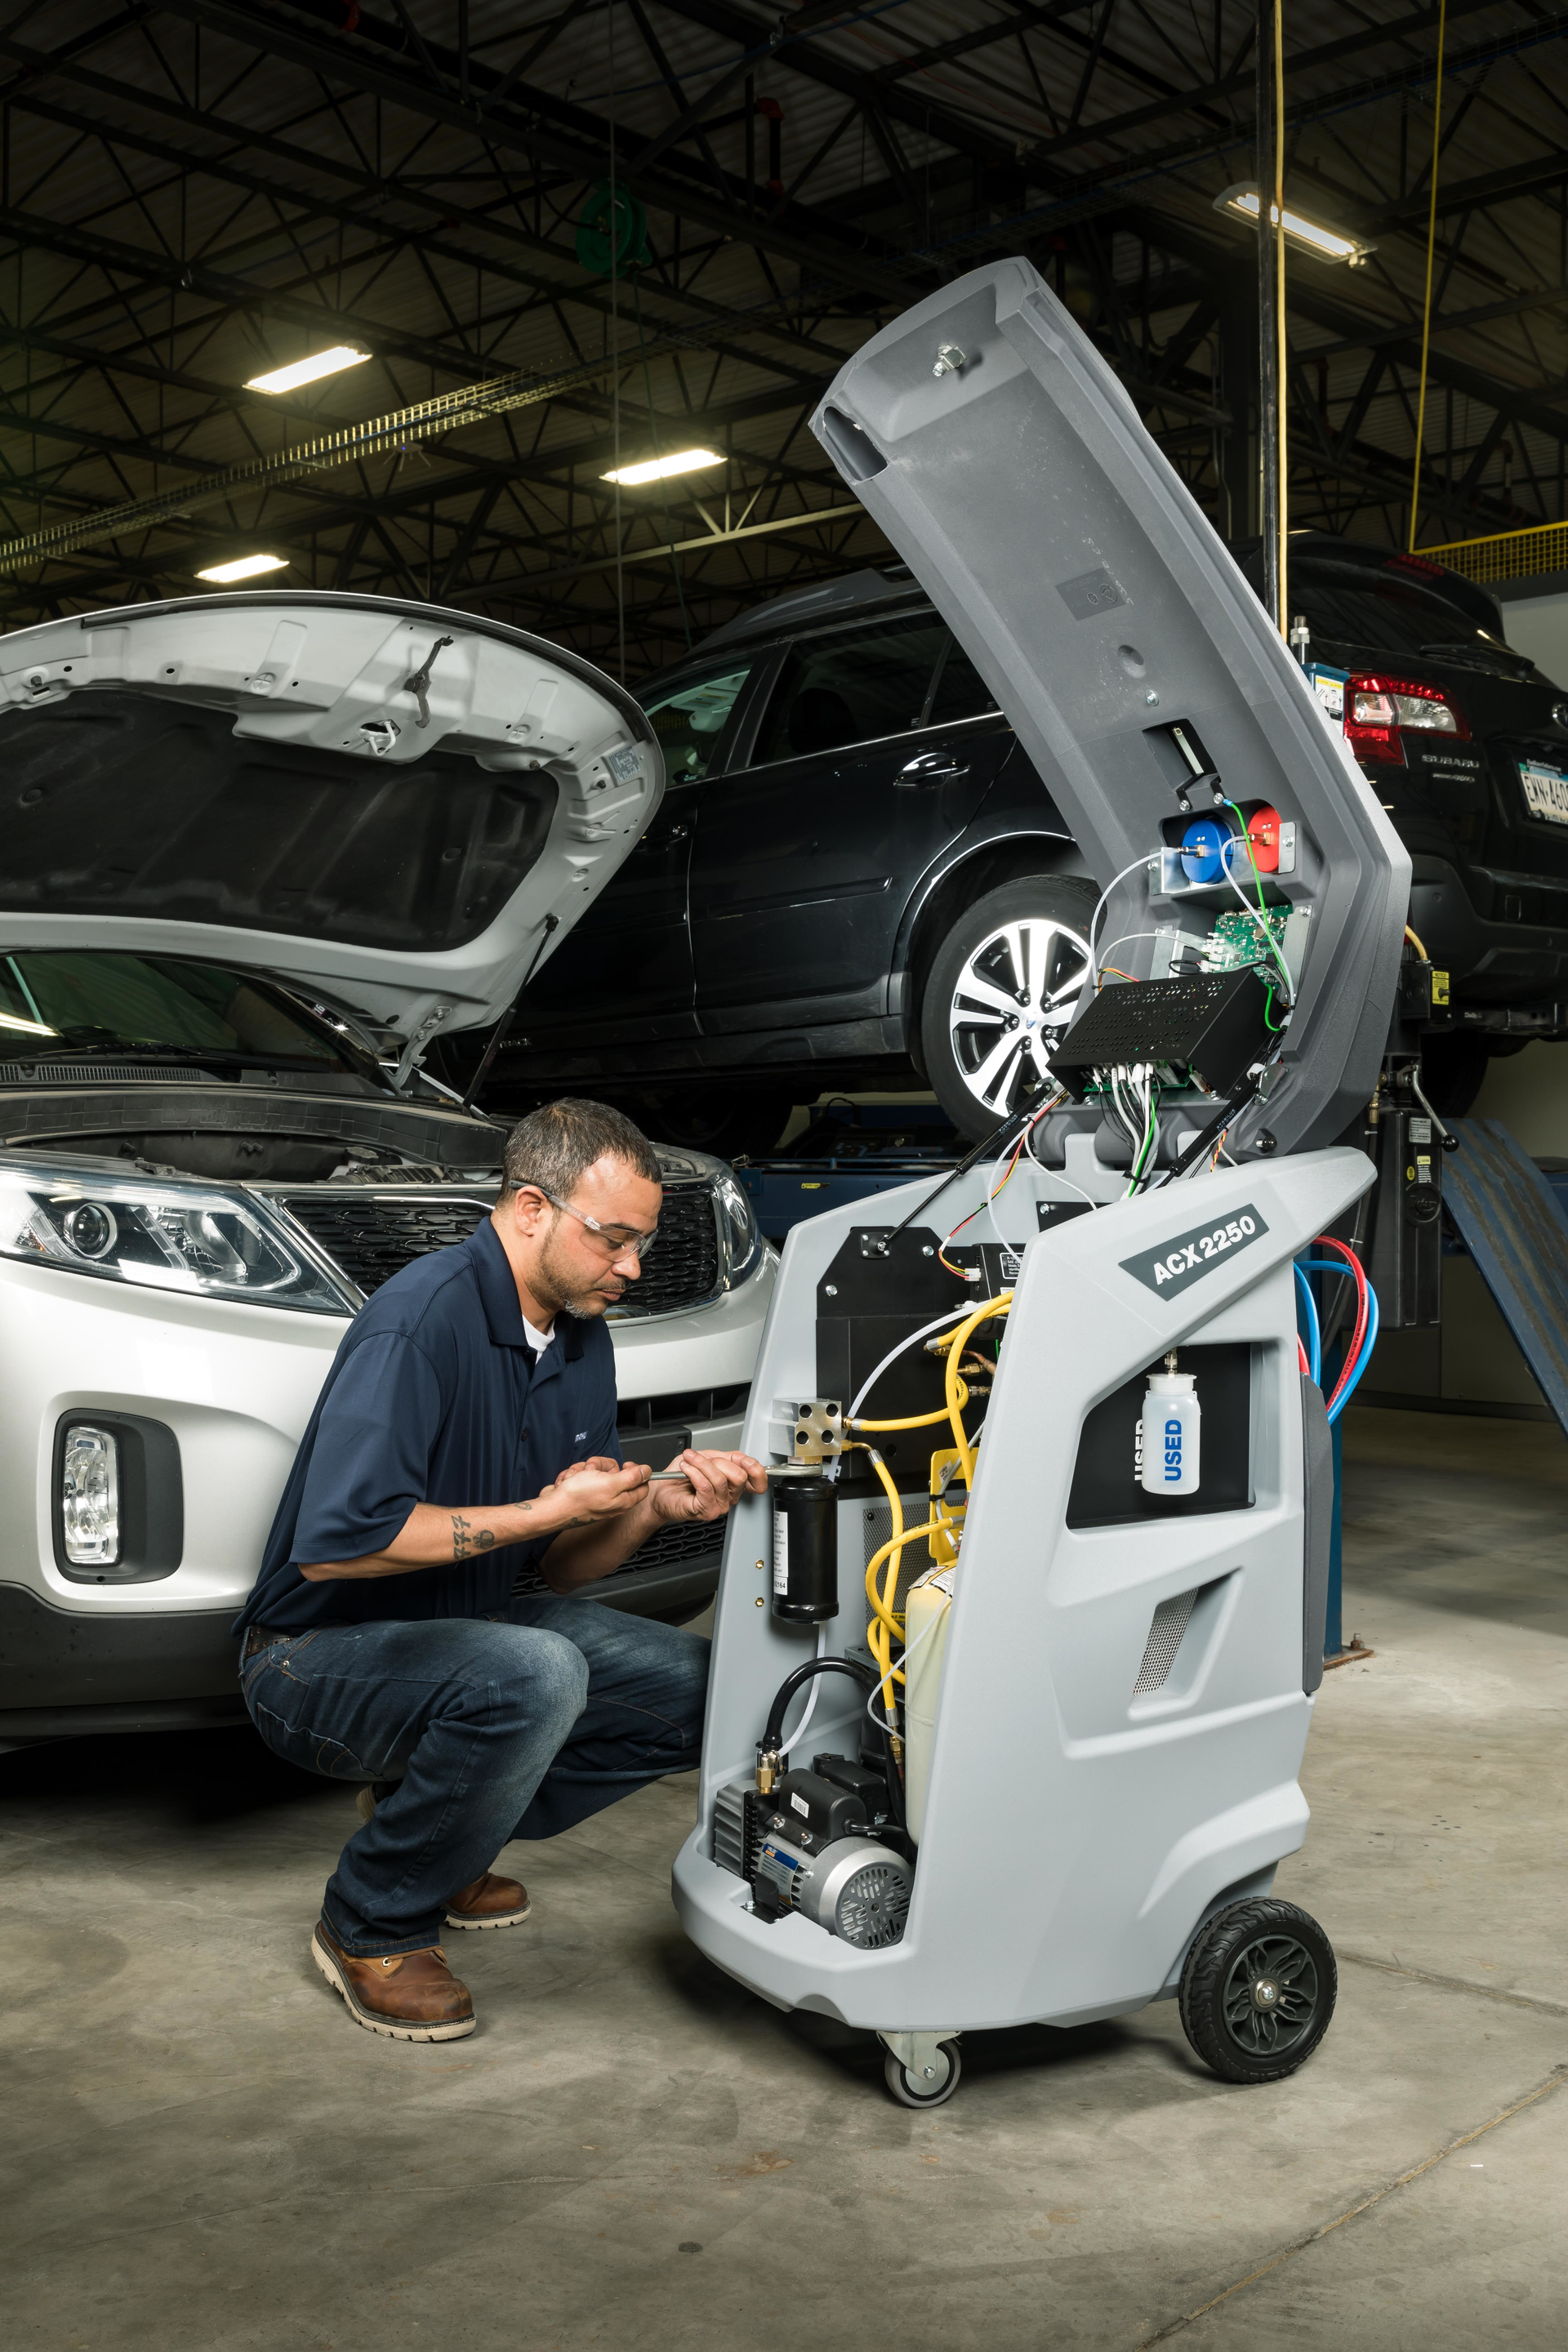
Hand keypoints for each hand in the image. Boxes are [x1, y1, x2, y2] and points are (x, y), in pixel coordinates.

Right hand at [545, 1458, 650, 1524]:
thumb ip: (632, 1477)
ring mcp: (596, 1496)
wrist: (552, 1508)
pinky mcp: (582, 1492)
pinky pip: (583, 1475)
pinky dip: (575, 1475)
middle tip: (592, 1471)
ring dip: (584, 1470)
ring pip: (597, 1471)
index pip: (641, 1484)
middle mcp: (611, 1499)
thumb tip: (647, 1471)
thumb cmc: (578, 1497)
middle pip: (616, 1473)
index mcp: (623, 1500)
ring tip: (577, 1478)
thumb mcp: (610, 1483)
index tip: (623, 1466)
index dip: (634, 1471)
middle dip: (601, 1466)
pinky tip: (569, 1482)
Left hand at [649, 1449, 767, 1524]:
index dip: (754, 1467)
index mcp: (732, 1485)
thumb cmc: (679, 1476)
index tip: (743, 1459)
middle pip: (739, 1476)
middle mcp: (728, 1497)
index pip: (756, 1480)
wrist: (661, 1490)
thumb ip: (727, 1457)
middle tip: (701, 1460)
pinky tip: (686, 1469)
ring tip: (688, 1461)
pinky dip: (694, 1473)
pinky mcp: (705, 1510)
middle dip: (718, 1461)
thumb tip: (741, 1457)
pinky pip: (705, 1486)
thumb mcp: (706, 1458)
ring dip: (701, 1464)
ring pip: (720, 1479)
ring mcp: (718, 1506)